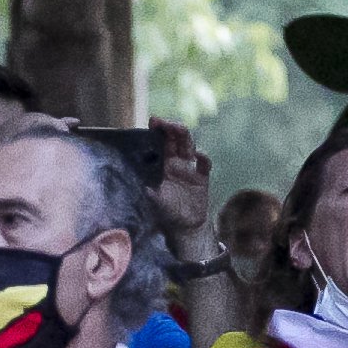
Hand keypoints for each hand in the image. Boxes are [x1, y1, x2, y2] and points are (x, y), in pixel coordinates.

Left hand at [150, 119, 213, 252]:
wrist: (185, 226)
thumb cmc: (167, 212)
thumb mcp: (156, 202)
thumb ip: (151, 194)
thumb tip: (143, 187)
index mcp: (163, 165)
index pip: (161, 143)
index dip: (158, 131)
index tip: (153, 121)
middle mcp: (177, 163)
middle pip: (175, 140)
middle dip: (171, 128)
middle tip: (164, 121)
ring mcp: (190, 169)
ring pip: (189, 147)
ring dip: (184, 137)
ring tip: (178, 128)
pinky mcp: (202, 178)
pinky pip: (204, 165)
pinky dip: (203, 158)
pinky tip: (198, 156)